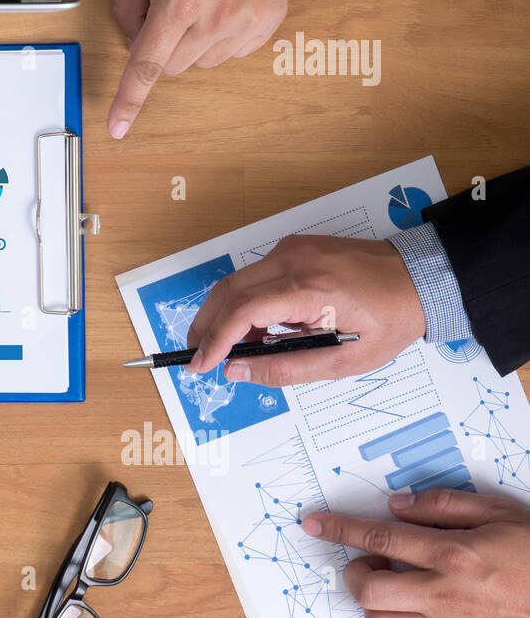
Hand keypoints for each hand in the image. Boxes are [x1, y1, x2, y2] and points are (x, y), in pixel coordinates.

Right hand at [185, 235, 425, 386]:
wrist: (420, 279)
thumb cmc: (389, 321)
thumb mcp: (343, 360)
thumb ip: (285, 368)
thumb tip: (236, 370)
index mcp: (310, 288)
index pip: (243, 311)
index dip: (215, 340)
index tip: (200, 364)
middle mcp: (294, 259)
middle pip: (228, 291)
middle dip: (206, 325)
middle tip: (197, 355)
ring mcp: (292, 248)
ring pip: (237, 281)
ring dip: (225, 315)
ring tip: (229, 347)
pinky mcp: (294, 247)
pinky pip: (255, 275)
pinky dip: (245, 302)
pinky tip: (255, 328)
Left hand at [304, 489, 529, 617]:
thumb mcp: (498, 512)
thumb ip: (443, 504)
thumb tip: (397, 504)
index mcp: (452, 554)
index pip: (378, 537)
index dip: (339, 528)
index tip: (314, 522)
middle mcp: (445, 593)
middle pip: (369, 590)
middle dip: (355, 571)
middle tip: (369, 558)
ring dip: (375, 601)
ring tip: (392, 582)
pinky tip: (410, 605)